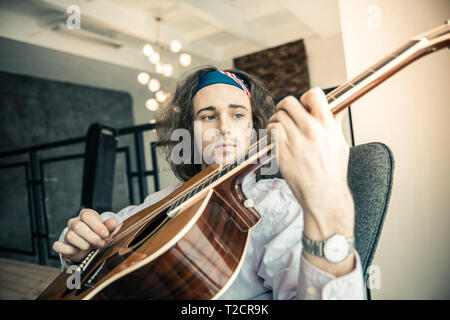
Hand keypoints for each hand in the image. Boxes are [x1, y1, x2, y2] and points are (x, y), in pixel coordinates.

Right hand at [53, 209, 118, 263]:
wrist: (91, 247)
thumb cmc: (99, 235)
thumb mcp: (106, 230)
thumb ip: (109, 227)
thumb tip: (113, 223)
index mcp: (86, 215)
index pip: (87, 216)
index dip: (97, 226)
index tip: (105, 234)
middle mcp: (74, 222)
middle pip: (78, 226)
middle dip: (92, 237)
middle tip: (101, 243)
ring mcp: (67, 233)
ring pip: (70, 236)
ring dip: (83, 244)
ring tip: (91, 247)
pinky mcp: (62, 244)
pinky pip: (58, 246)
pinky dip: (68, 250)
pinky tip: (78, 251)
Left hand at [267, 88, 354, 240]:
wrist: (324, 195)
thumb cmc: (333, 172)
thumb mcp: (340, 143)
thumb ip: (334, 123)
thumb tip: (334, 108)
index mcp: (327, 125)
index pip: (314, 94)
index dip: (306, 97)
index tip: (304, 105)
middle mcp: (311, 130)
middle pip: (289, 102)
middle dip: (285, 107)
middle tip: (286, 115)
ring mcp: (295, 141)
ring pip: (277, 116)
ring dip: (276, 120)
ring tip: (281, 128)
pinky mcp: (282, 152)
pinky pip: (271, 131)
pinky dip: (271, 132)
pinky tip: (276, 138)